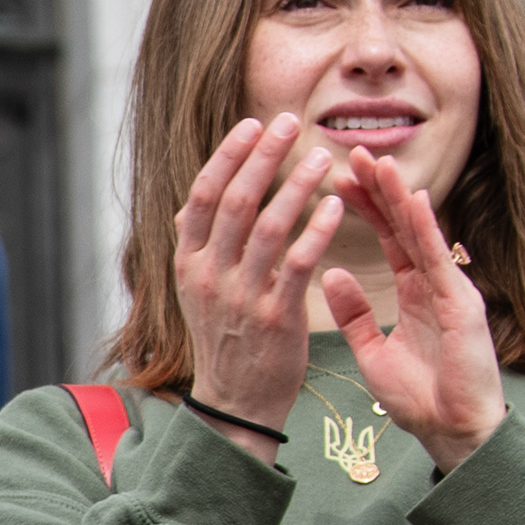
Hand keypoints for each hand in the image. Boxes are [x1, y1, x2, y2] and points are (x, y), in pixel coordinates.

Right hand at [173, 115, 337, 463]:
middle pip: (235, 202)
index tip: (253, 124)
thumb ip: (197, 248)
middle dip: (264, 156)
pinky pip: (299, 262)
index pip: (202, 197)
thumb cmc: (225, 339)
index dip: (227, 157)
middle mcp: (209, 276)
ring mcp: (241, 296)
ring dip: (297, 185)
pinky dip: (318, 229)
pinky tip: (337, 205)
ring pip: (269, 225)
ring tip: (323, 156)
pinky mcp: (276, 315)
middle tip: (291, 122)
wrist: (236, 401)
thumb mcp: (197, 292)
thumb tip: (189, 206)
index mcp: (187, 265)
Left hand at [330, 150, 505, 472]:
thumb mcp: (373, 350)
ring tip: (378, 162)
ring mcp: (449, 289)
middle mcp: (433, 282)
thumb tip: (328, 275)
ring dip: (399, 197)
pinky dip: (424, 230)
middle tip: (351, 152)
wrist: (452, 429)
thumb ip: (353, 313)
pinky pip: (439, 260)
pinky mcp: (461, 304)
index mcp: (412, 292)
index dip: (362, 207)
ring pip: (421, 234)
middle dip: (378, 189)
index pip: (385, 238)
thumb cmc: (420, 395)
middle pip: (402, 226)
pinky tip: (411, 202)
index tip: (336, 177)